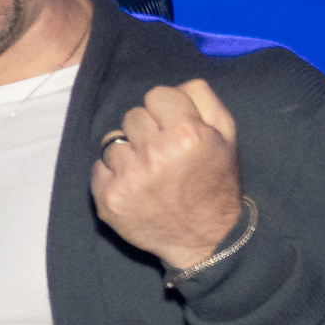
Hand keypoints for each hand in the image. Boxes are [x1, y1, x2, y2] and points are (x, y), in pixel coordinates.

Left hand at [90, 79, 244, 273]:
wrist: (205, 238)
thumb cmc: (215, 182)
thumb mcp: (226, 135)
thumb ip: (202, 98)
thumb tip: (173, 85)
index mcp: (187, 134)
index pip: (156, 94)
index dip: (167, 109)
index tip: (175, 127)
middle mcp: (155, 154)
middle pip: (133, 115)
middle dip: (148, 129)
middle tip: (164, 152)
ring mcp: (128, 178)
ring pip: (113, 139)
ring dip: (129, 151)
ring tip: (149, 169)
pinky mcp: (108, 198)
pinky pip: (98, 166)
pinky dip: (113, 172)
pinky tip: (135, 185)